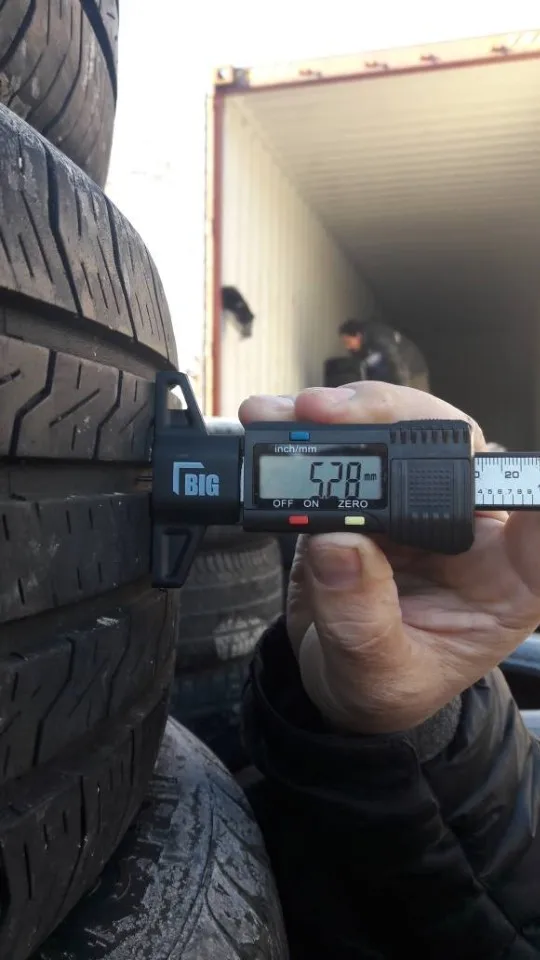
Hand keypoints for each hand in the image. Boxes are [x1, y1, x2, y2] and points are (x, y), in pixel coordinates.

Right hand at [239, 383, 539, 733]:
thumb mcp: (379, 678)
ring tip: (302, 415)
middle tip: (344, 418)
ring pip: (405, 429)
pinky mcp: (369, 490)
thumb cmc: (381, 685)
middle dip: (405, 421)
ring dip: (353, 413)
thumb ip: (363, 622)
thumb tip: (341, 544)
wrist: (331, 677)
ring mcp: (417, 503)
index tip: (516, 477)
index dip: (537, 490)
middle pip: (460, 451)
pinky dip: (313, 428)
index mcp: (507, 578)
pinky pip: (352, 442)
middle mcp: (471, 528)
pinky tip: (282, 422)